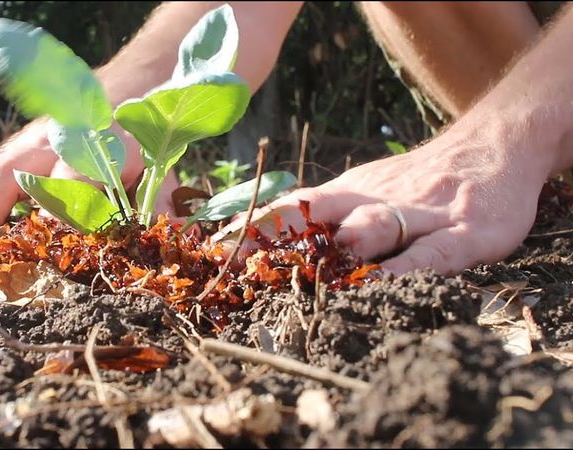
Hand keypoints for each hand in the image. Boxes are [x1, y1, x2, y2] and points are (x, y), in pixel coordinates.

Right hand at [0, 121, 176, 257]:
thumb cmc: (143, 140)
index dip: (52, 202)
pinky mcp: (4, 149)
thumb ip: (161, 202)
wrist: (128, 90)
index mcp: (93, 146)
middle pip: (5, 174)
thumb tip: (165, 239)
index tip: (28, 239)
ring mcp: (21, 144)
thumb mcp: (163, 168)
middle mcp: (49, 142)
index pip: (68, 173)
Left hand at [214, 120, 554, 274]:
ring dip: (340, 251)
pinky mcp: (468, 231)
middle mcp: (374, 201)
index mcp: (348, 195)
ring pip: (375, 228)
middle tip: (245, 270)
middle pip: (320, 218)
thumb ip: (328, 216)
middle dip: (280, 244)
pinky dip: (408, 268)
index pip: (291, 208)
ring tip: (310, 275)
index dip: (252, 228)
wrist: (493, 144)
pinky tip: (385, 284)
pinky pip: (435, 252)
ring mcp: (421, 214)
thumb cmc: (418, 180)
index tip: (212, 250)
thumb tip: (269, 241)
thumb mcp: (365, 190)